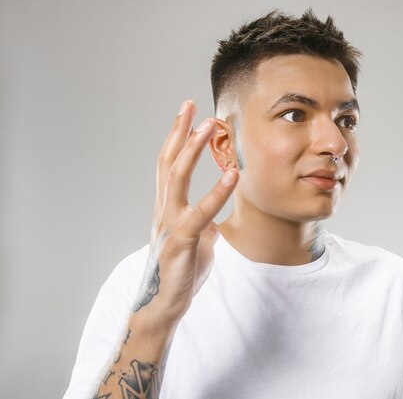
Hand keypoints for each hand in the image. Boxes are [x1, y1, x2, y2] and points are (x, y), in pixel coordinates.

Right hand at [134, 100, 237, 325]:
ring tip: (208, 127)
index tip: (188, 113)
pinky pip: (199, 212)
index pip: (169, 164)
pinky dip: (216, 192)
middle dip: (179, 131)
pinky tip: (232, 175)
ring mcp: (170, 223)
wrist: (167, 303)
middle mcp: (164, 209)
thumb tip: (214, 215)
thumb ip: (202, 220)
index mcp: (168, 206)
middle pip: (168, 161)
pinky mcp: (181, 241)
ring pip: (176, 178)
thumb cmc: (183, 269)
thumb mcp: (197, 237)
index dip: (177, 137)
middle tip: (191, 105)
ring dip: (191, 149)